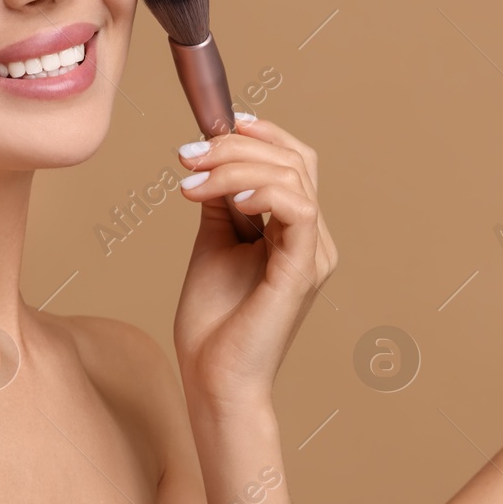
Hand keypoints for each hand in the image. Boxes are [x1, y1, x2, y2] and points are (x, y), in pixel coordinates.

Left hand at [171, 114, 337, 414]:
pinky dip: (262, 192)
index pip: (294, 162)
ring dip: (236, 167)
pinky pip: (298, 209)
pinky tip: (227, 200)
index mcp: (295, 233)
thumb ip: (221, 202)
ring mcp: (313, 254)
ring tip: (192, 182)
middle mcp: (313, 240)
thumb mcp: (213, 244)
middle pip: (295, 160)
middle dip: (238, 146)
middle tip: (189, 156)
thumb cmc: (213, 323)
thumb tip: (211, 159)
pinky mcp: (303, 270)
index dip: (261, 134)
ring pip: (292, 177)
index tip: (215, 125)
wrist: (213, 378)